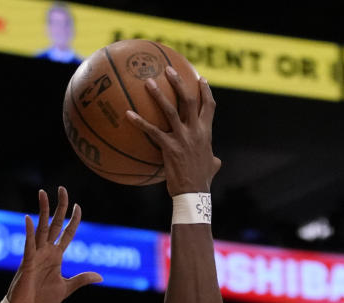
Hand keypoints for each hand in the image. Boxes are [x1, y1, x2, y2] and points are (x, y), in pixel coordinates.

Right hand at [6, 186, 102, 302]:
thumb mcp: (67, 288)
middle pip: (54, 224)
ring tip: (43, 193)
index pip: (66, 233)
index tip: (78, 206)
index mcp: (56, 256)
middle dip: (59, 207)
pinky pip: (28, 244)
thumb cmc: (43, 299)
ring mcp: (36, 254)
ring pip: (41, 228)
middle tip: (62, 189)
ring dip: (42, 211)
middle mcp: (46, 251)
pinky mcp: (27, 262)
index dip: (73, 220)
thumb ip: (81, 280)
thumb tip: (100, 277)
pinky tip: (29, 219)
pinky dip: (29, 232)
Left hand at [125, 68, 220, 196]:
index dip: (205, 91)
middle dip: (179, 83)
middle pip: (189, 101)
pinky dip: (139, 122)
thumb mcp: (212, 165)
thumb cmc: (202, 181)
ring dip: (158, 95)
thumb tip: (215, 159)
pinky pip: (152, 131)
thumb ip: (213, 158)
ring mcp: (183, 138)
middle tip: (169, 69)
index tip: (200, 78)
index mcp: (206, 133)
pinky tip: (128, 114)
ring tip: (148, 82)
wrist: (194, 193)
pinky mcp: (170, 147)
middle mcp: (196, 131)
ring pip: (170, 110)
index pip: (209, 106)